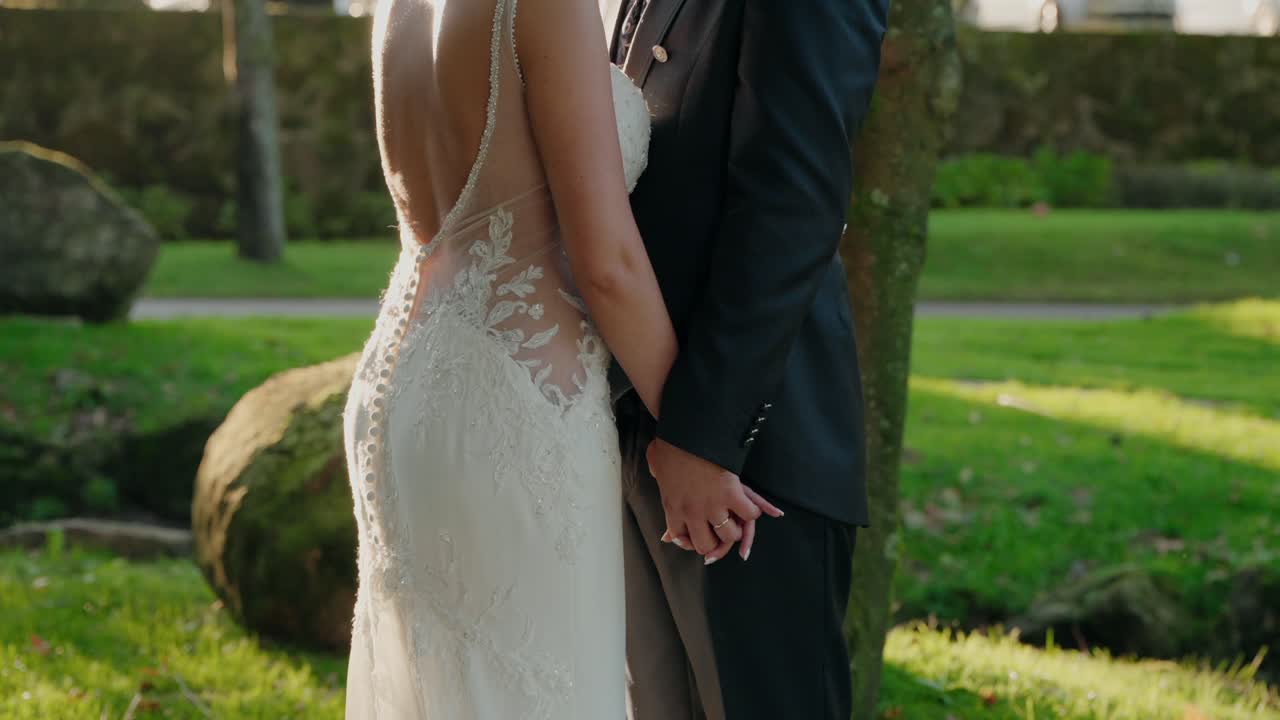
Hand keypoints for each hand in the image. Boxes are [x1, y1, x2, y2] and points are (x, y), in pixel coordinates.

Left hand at [645, 438, 783, 563]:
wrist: (688, 430)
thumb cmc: (672, 442)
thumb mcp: (657, 462)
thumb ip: (658, 474)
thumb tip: (655, 472)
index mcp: (672, 506)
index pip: (680, 536)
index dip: (689, 539)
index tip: (694, 535)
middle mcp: (691, 512)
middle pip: (705, 544)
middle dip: (713, 543)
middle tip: (719, 534)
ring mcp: (712, 505)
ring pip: (728, 535)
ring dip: (735, 531)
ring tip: (737, 523)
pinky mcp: (731, 494)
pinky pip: (749, 514)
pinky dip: (754, 511)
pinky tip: (752, 507)